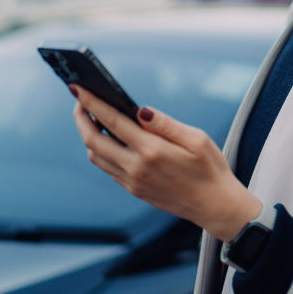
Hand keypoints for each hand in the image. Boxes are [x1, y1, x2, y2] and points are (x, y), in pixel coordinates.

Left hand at [71, 85, 260, 241]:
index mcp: (152, 151)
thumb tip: (140, 110)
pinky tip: (109, 138)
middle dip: (81, 117)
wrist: (214, 205)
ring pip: (96, 156)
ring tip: (93, 117)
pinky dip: (101, 150)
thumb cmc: (210, 168)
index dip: (92, 103)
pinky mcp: (133, 189)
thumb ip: (165, 124)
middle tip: (80, 99)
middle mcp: (136, 168)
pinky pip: (107, 167)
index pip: (112, 121)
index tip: (78, 88)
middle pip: (93, 140)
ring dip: (89, 134)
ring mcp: (132, 181)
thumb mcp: (197, 139)